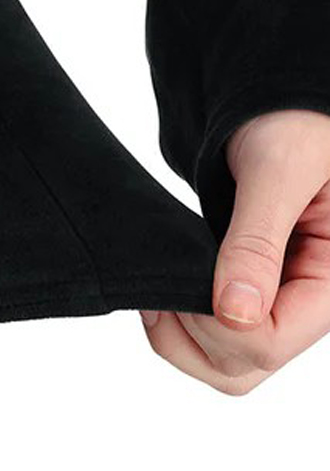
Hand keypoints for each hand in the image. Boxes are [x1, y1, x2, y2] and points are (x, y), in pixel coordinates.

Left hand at [139, 108, 329, 393]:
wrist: (280, 102)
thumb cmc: (295, 121)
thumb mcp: (279, 170)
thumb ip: (256, 239)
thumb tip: (235, 312)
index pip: (272, 341)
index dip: (220, 325)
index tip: (190, 275)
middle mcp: (309, 301)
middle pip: (245, 367)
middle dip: (192, 339)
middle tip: (164, 288)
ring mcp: (277, 300)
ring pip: (224, 363)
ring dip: (180, 338)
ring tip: (161, 290)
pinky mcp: (248, 291)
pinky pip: (212, 337)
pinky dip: (180, 325)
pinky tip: (167, 286)